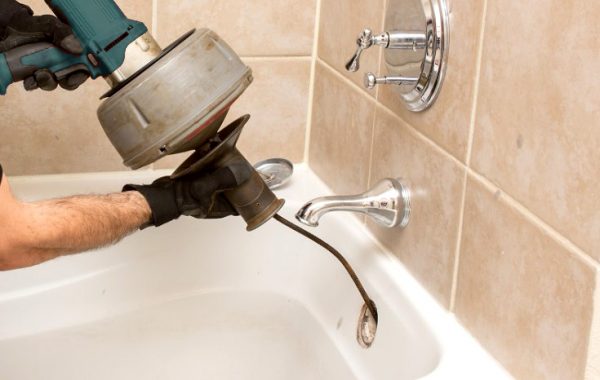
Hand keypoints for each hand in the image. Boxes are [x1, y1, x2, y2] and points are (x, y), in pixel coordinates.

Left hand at [0, 0, 88, 90]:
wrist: (1, 29)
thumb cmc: (25, 24)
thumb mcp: (46, 24)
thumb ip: (61, 32)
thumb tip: (77, 48)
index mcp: (69, 48)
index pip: (85, 64)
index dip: (84, 72)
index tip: (77, 75)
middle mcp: (60, 60)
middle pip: (72, 78)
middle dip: (67, 81)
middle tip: (59, 77)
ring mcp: (45, 68)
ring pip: (54, 83)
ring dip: (48, 82)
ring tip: (38, 75)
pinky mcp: (31, 74)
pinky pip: (36, 85)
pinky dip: (33, 84)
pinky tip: (28, 80)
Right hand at [123, 165, 252, 226]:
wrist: (161, 194)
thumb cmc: (180, 197)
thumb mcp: (206, 187)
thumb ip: (224, 179)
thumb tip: (242, 172)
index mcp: (220, 208)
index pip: (241, 203)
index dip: (250, 194)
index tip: (256, 183)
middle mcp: (215, 201)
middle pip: (234, 190)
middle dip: (240, 180)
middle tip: (246, 168)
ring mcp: (207, 193)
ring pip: (224, 181)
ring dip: (228, 171)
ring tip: (235, 160)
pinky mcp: (200, 183)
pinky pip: (213, 175)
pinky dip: (216, 166)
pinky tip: (218, 157)